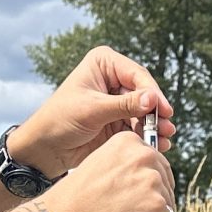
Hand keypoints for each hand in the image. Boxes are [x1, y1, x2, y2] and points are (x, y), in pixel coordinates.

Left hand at [13, 47, 174, 177]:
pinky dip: (147, 135)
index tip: (164, 110)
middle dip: (156, 112)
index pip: (136, 75)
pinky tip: (157, 145)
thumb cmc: (60, 121)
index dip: (153, 93)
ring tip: (165, 140)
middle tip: (167, 128)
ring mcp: (117, 100)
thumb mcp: (93, 111)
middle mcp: (113, 78)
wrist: (44, 149)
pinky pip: (139, 126)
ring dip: (155, 126)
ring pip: (144, 111)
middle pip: (144, 93)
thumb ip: (124, 105)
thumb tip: (152, 100)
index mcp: (104, 63)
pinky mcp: (118, 120)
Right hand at [43, 126, 174, 211]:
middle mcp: (143, 155)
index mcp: (127, 141)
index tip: (142, 194)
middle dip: (159, 197)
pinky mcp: (157, 204)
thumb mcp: (100, 168)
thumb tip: (153, 189)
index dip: (149, 180)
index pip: (152, 159)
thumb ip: (126, 171)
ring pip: (168, 200)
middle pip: (165, 178)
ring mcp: (151, 179)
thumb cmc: (75, 201)